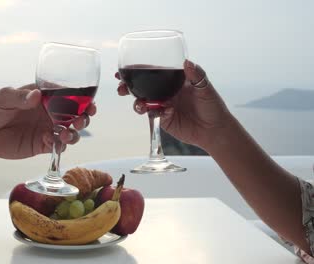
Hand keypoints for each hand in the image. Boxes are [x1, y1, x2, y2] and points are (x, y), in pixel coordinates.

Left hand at [0, 84, 95, 158]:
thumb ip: (20, 97)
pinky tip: (53, 142)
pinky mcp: (40, 145)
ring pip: (70, 132)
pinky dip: (59, 145)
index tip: (90, 104)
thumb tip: (37, 96)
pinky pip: (56, 146)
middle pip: (74, 115)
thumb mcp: (3, 97)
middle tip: (82, 120)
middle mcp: (48, 113)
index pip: (68, 96)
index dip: (82, 99)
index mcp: (43, 97)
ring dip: (75, 134)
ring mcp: (45, 129)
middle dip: (84, 118)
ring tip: (67, 135)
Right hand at [116, 60, 231, 148]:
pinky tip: (161, 112)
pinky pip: (152, 114)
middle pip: (142, 86)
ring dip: (136, 101)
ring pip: (143, 101)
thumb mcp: (206, 88)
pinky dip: (152, 112)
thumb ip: (196, 75)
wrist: (214, 131)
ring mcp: (163, 105)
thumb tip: (186, 62)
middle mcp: (166, 92)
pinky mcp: (163, 119)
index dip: (139, 70)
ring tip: (139, 105)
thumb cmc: (213, 107)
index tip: (126, 68)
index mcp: (175, 80)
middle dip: (128, 86)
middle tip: (121, 87)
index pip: (154, 72)